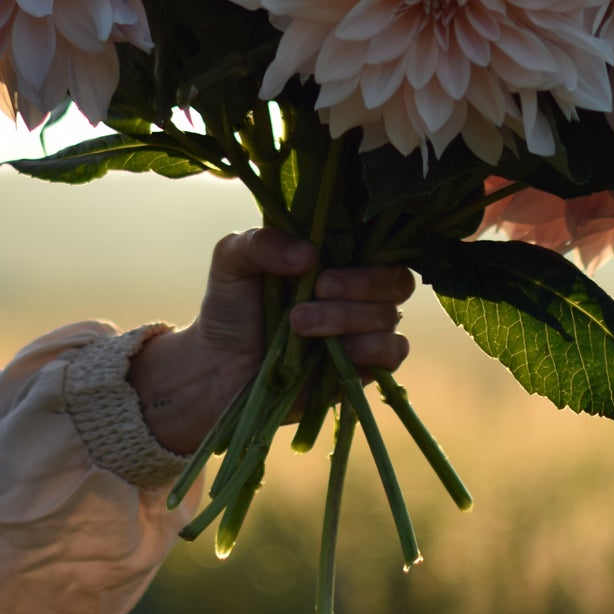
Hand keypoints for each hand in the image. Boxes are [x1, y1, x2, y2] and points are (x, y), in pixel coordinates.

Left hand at [127, 228, 415, 456]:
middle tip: (317, 290)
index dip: (364, 249)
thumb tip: (308, 253)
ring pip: (390, 316)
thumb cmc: (230, 308)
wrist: (218, 370)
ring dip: (347, 318)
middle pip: (396, 280)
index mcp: (338, 257)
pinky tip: (337, 352)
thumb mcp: (232, 261)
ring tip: (299, 324)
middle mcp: (359, 292)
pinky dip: (372, 348)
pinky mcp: (365, 368)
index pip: (379, 243)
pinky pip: (393, 353)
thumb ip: (262, 243)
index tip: (319, 266)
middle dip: (360, 284)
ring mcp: (364, 330)